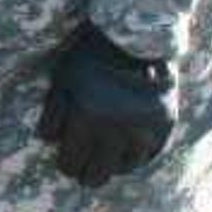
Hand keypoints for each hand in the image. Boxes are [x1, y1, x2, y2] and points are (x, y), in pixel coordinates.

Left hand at [39, 24, 178, 186]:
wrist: (137, 36)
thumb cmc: (91, 57)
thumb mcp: (63, 80)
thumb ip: (53, 114)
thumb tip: (47, 142)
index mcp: (86, 119)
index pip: (70, 164)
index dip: (66, 165)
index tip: (68, 162)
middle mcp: (115, 130)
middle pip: (97, 175)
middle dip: (86, 173)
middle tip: (84, 168)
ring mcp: (143, 128)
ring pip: (123, 168)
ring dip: (112, 164)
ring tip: (106, 158)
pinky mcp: (164, 124)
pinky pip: (147, 155)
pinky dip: (135, 156)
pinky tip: (126, 151)